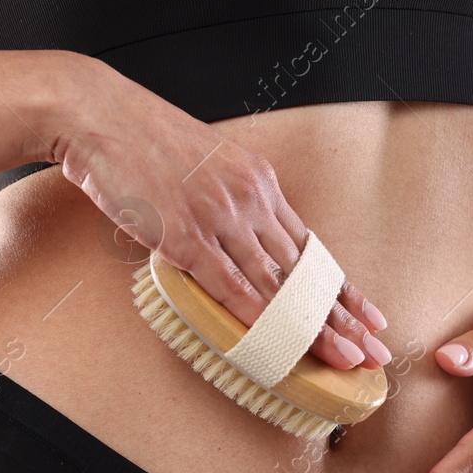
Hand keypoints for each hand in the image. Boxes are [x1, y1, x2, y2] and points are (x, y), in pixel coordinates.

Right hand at [49, 58, 389, 368]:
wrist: (98, 113)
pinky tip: (279, 345)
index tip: (368, 317)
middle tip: (374, 351)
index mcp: (258, 181)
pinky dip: (257, 319)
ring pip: (277, 285)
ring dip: (312, 329)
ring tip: (343, 359)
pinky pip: (230, 286)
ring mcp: (220, 217)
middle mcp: (249, 198)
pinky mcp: (185, 235)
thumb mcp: (205, 162)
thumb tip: (240, 239)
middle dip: (344, 318)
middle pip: (305, 272)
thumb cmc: (140, 138)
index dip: (342, 289)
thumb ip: (228, 201)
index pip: (310, 247)